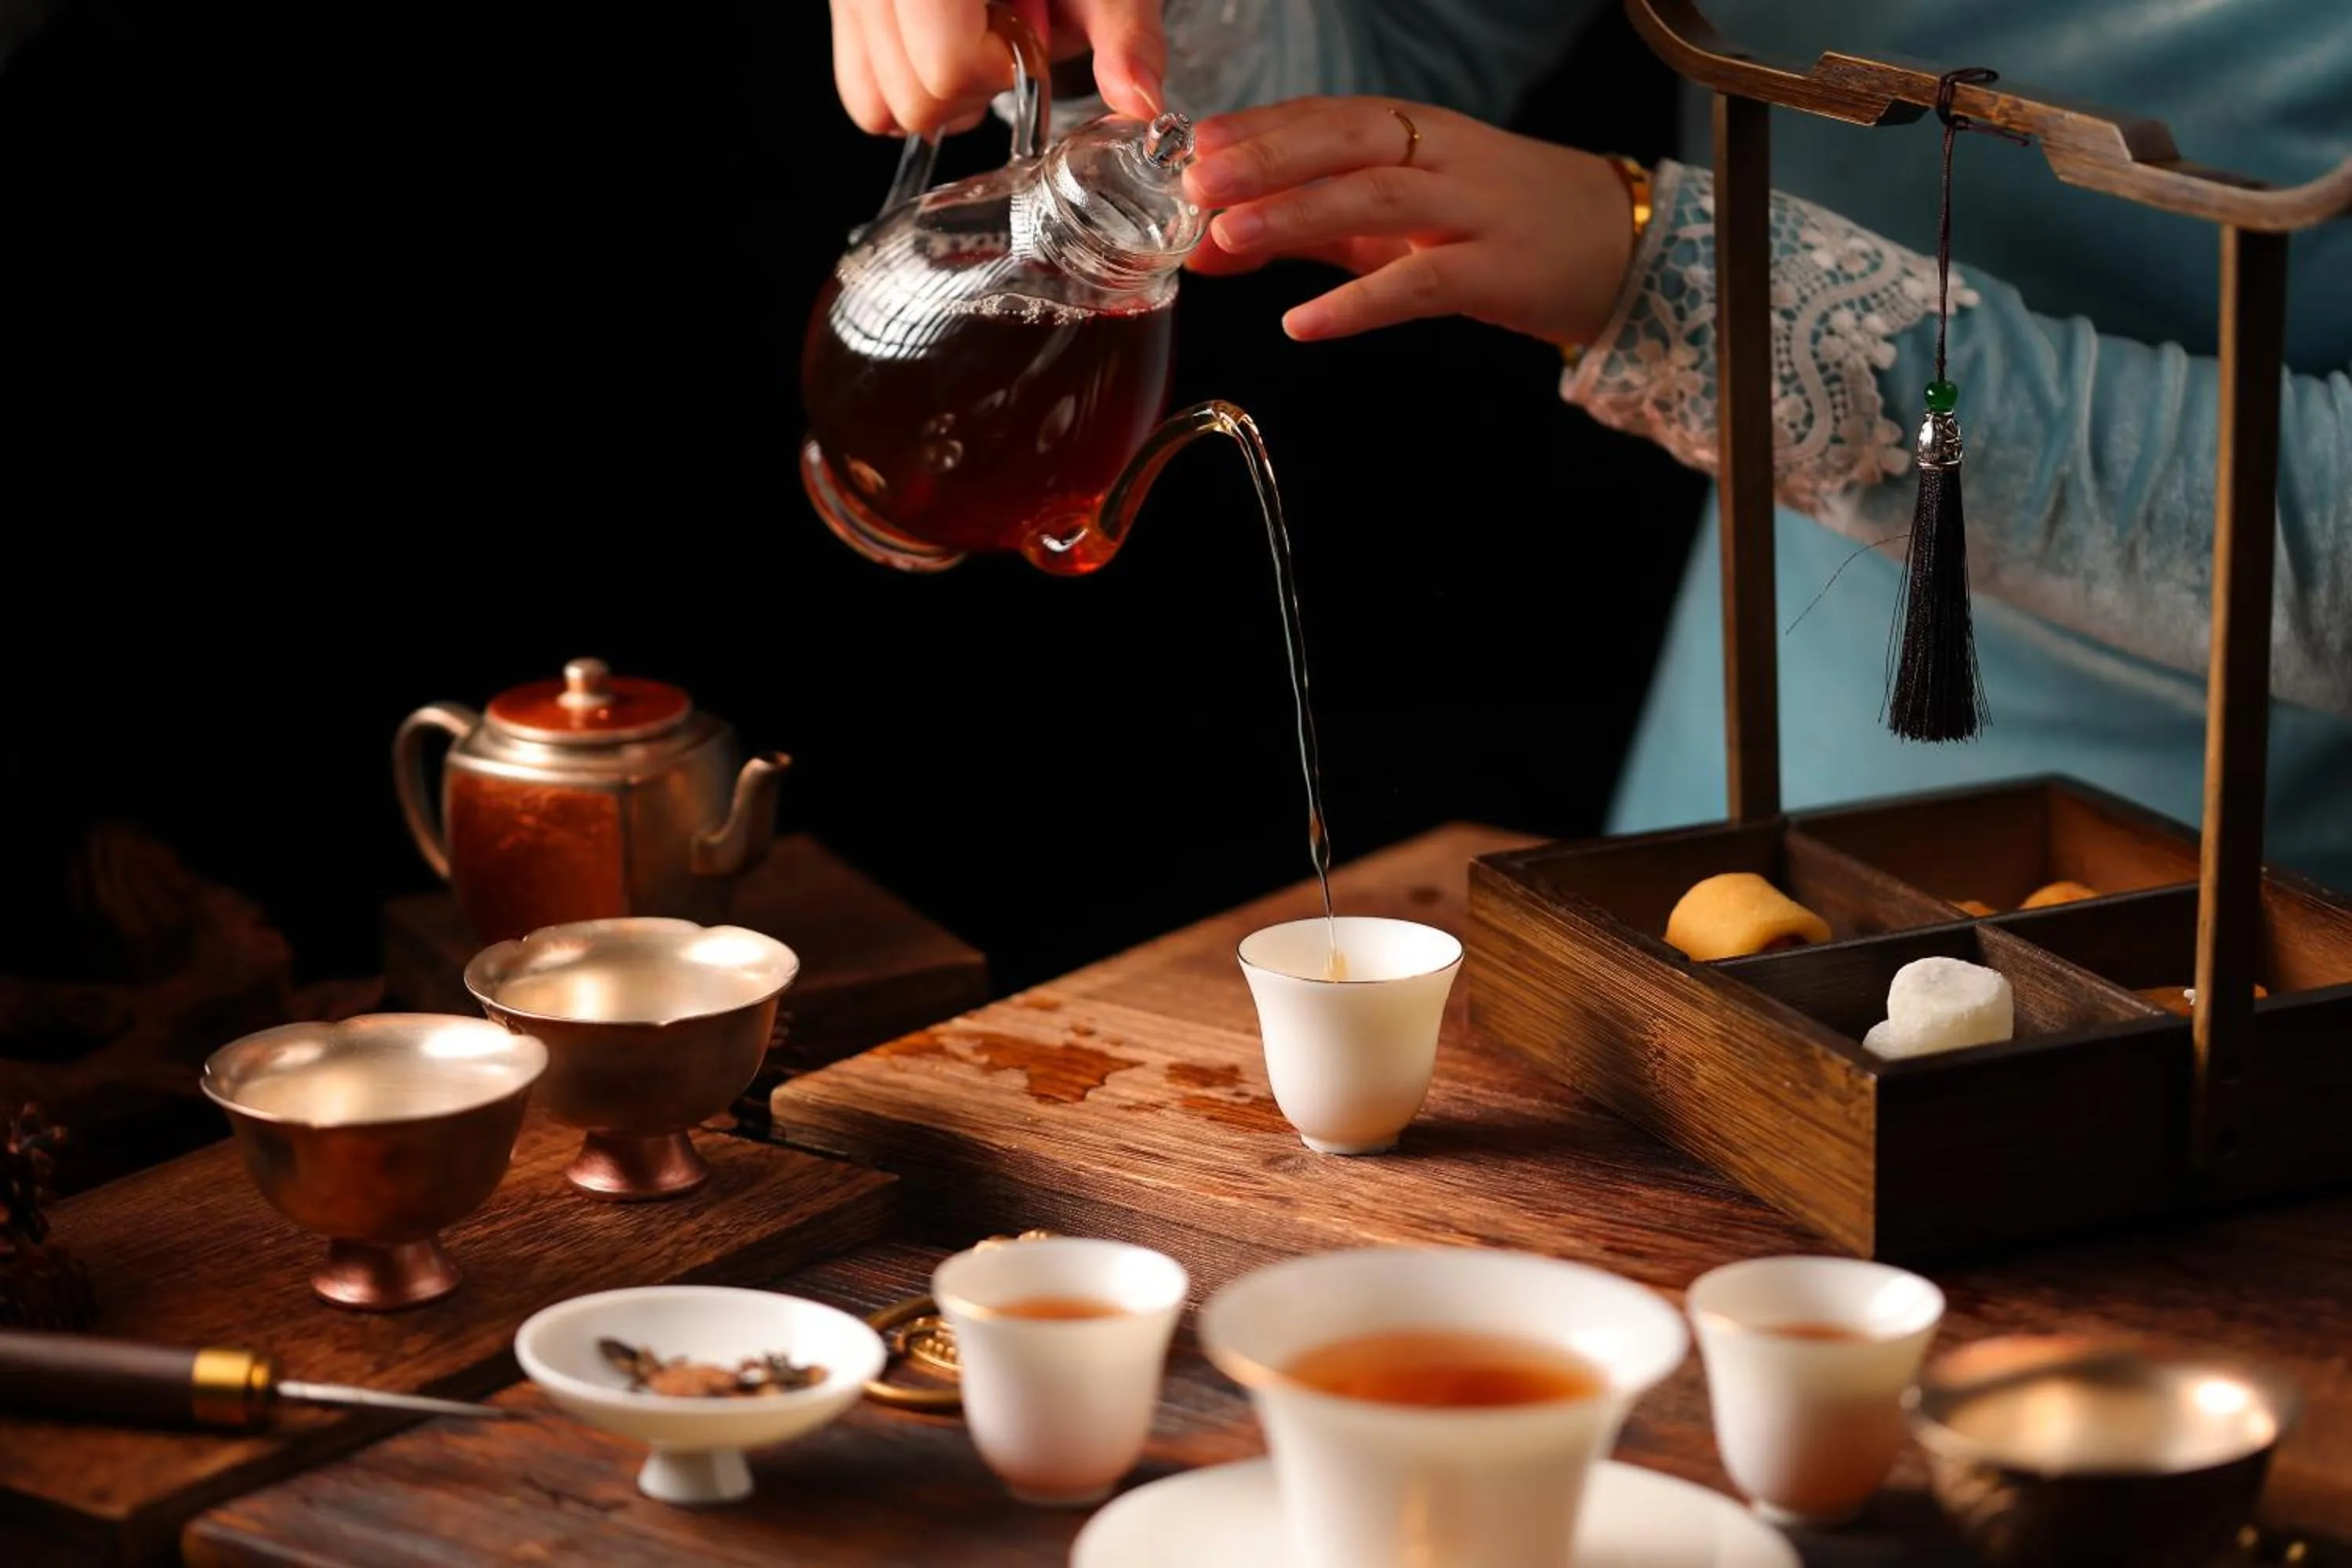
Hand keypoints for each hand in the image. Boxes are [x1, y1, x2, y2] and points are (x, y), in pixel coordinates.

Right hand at [829, 0, 1165, 135]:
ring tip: (975, 38)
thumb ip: (1123, 32)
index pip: (947, 65)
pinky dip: (902, 83)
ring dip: (936, 91)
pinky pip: (858, 85)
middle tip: (1005, 36)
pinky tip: (944, 43)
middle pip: (910, 97)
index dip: (1000, 68)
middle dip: (970, 86)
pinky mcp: (842, 5)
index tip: (1027, 34)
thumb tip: (1138, 102)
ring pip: (873, 103)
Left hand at [1181, 97, 1637, 347]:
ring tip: (1229, 238)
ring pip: (1376, 196)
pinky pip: (1419, 283)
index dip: (1258, 126)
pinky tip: (1304, 324)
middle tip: (1197, 183)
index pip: (1324, 114)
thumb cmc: (1493, 228)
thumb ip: (1306, 230)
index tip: (1192, 144)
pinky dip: (1358, 305)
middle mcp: (1440, 156)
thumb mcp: (1395, 221)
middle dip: (1267, 156)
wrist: (1617, 247)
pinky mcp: (1497, 271)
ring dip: (1297, 214)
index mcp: (1413, 131)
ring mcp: (1472, 210)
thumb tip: (1206, 248)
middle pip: (1346, 139)